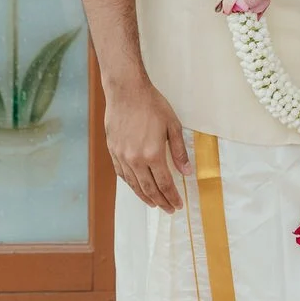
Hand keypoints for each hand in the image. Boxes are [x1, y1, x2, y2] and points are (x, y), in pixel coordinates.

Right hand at [103, 76, 192, 211]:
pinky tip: (136, 187)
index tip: (178, 205)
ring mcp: (122, 156)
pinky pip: (122, 174)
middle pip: (149, 188)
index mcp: (152, 154)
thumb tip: (186, 171)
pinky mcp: (113, 151)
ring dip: (145, 197)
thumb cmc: (152, 105)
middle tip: (168, 209)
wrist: (126, 91)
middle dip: (161, 201)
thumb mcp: (173, 126)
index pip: (164, 183)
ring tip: (154, 203)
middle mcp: (135, 159)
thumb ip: (179, 151)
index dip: (172, 196)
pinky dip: (131, 184)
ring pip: (134, 184)